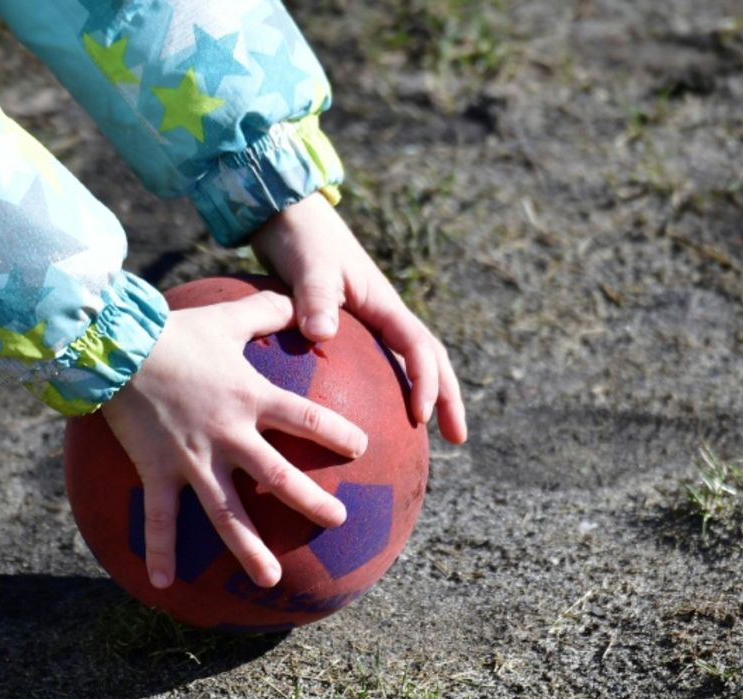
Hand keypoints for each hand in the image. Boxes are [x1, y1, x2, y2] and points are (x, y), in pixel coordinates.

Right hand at [100, 291, 368, 589]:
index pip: (306, 419)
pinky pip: (160, 518)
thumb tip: (298, 298)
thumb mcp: (226, 318)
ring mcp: (193, 458)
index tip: (360, 449)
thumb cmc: (174, 331)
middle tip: (338, 521)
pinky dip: (160, 553)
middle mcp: (229, 435)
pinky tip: (164, 585)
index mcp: (250, 398)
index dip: (336, 434)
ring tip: (271, 580)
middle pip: (278, 475)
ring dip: (249, 548)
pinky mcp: (157, 471)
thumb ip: (267, 311)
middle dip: (311, 502)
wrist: (116, 346)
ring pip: (227, 512)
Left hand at [249, 193, 468, 444]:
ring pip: (406, 364)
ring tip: (419, 438)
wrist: (285, 214)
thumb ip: (314, 297)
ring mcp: (369, 322)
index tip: (422, 415)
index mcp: (384, 304)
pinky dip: (378, 391)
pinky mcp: (347, 327)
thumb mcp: (307, 266)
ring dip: (421, 396)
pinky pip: (372, 365)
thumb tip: (322, 334)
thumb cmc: (299, 237)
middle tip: (457, 439)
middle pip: (429, 360)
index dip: (427, 381)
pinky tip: (355, 420)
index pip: (419, 347)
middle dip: (447, 398)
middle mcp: (384, 315)